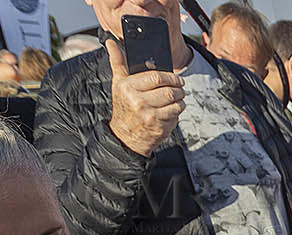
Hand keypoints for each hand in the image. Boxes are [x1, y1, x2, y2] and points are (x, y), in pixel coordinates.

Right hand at [105, 38, 184, 157]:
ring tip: (177, 99)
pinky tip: (171, 111)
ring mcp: (149, 116)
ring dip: (180, 100)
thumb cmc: (124, 106)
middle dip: (178, 88)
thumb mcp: (118, 83)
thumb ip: (117, 62)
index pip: (157, 77)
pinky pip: (176, 115)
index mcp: (128, 87)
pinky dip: (177, 112)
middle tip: (180, 88)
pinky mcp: (159, 127)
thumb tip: (110, 42)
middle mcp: (138, 101)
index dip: (171, 77)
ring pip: (176, 103)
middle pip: (169, 90)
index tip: (176, 79)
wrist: (125, 136)